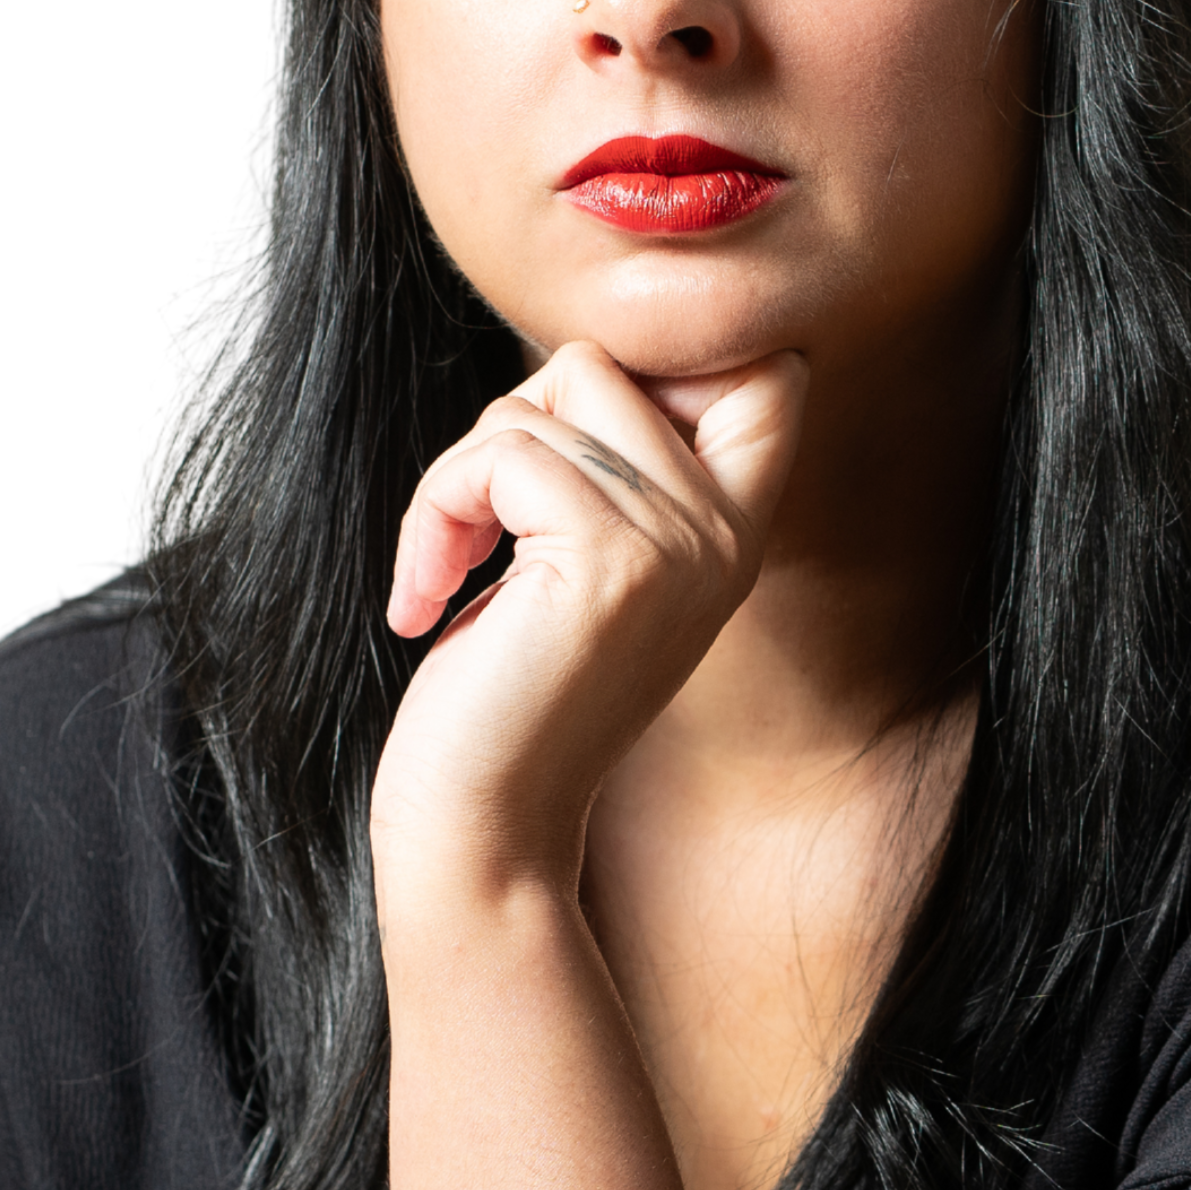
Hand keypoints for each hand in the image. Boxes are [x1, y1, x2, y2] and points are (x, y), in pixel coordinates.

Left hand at [371, 342, 805, 912]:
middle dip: (509, 429)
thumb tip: (575, 362)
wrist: (486, 827)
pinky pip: (498, 454)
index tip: (561, 464)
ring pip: (540, 400)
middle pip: (603, 364)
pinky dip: (436, 512)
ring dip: (459, 479)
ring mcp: (677, 542)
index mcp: (734, 534)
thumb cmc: (511, 699)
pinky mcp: (609, 558)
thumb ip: (618, 471)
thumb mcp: (588, 569)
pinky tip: (427, 597)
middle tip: (478, 527)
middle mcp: (724, 532)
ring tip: (448, 573)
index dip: (657, 368)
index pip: (763, 370)